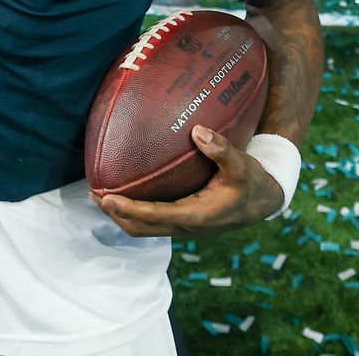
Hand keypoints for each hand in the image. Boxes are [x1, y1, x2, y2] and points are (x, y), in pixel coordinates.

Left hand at [93, 126, 283, 236]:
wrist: (264, 202)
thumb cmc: (252, 182)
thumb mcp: (242, 165)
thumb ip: (221, 149)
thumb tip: (197, 130)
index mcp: (197, 216)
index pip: (154, 216)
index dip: (128, 209)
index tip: (106, 197)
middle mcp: (186, 227)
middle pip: (140, 229)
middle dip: (115, 215)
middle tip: (94, 194)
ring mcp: (184, 228)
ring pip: (144, 229)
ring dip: (122, 216)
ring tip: (102, 196)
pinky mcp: (184, 223)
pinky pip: (152, 222)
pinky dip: (135, 212)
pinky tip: (127, 194)